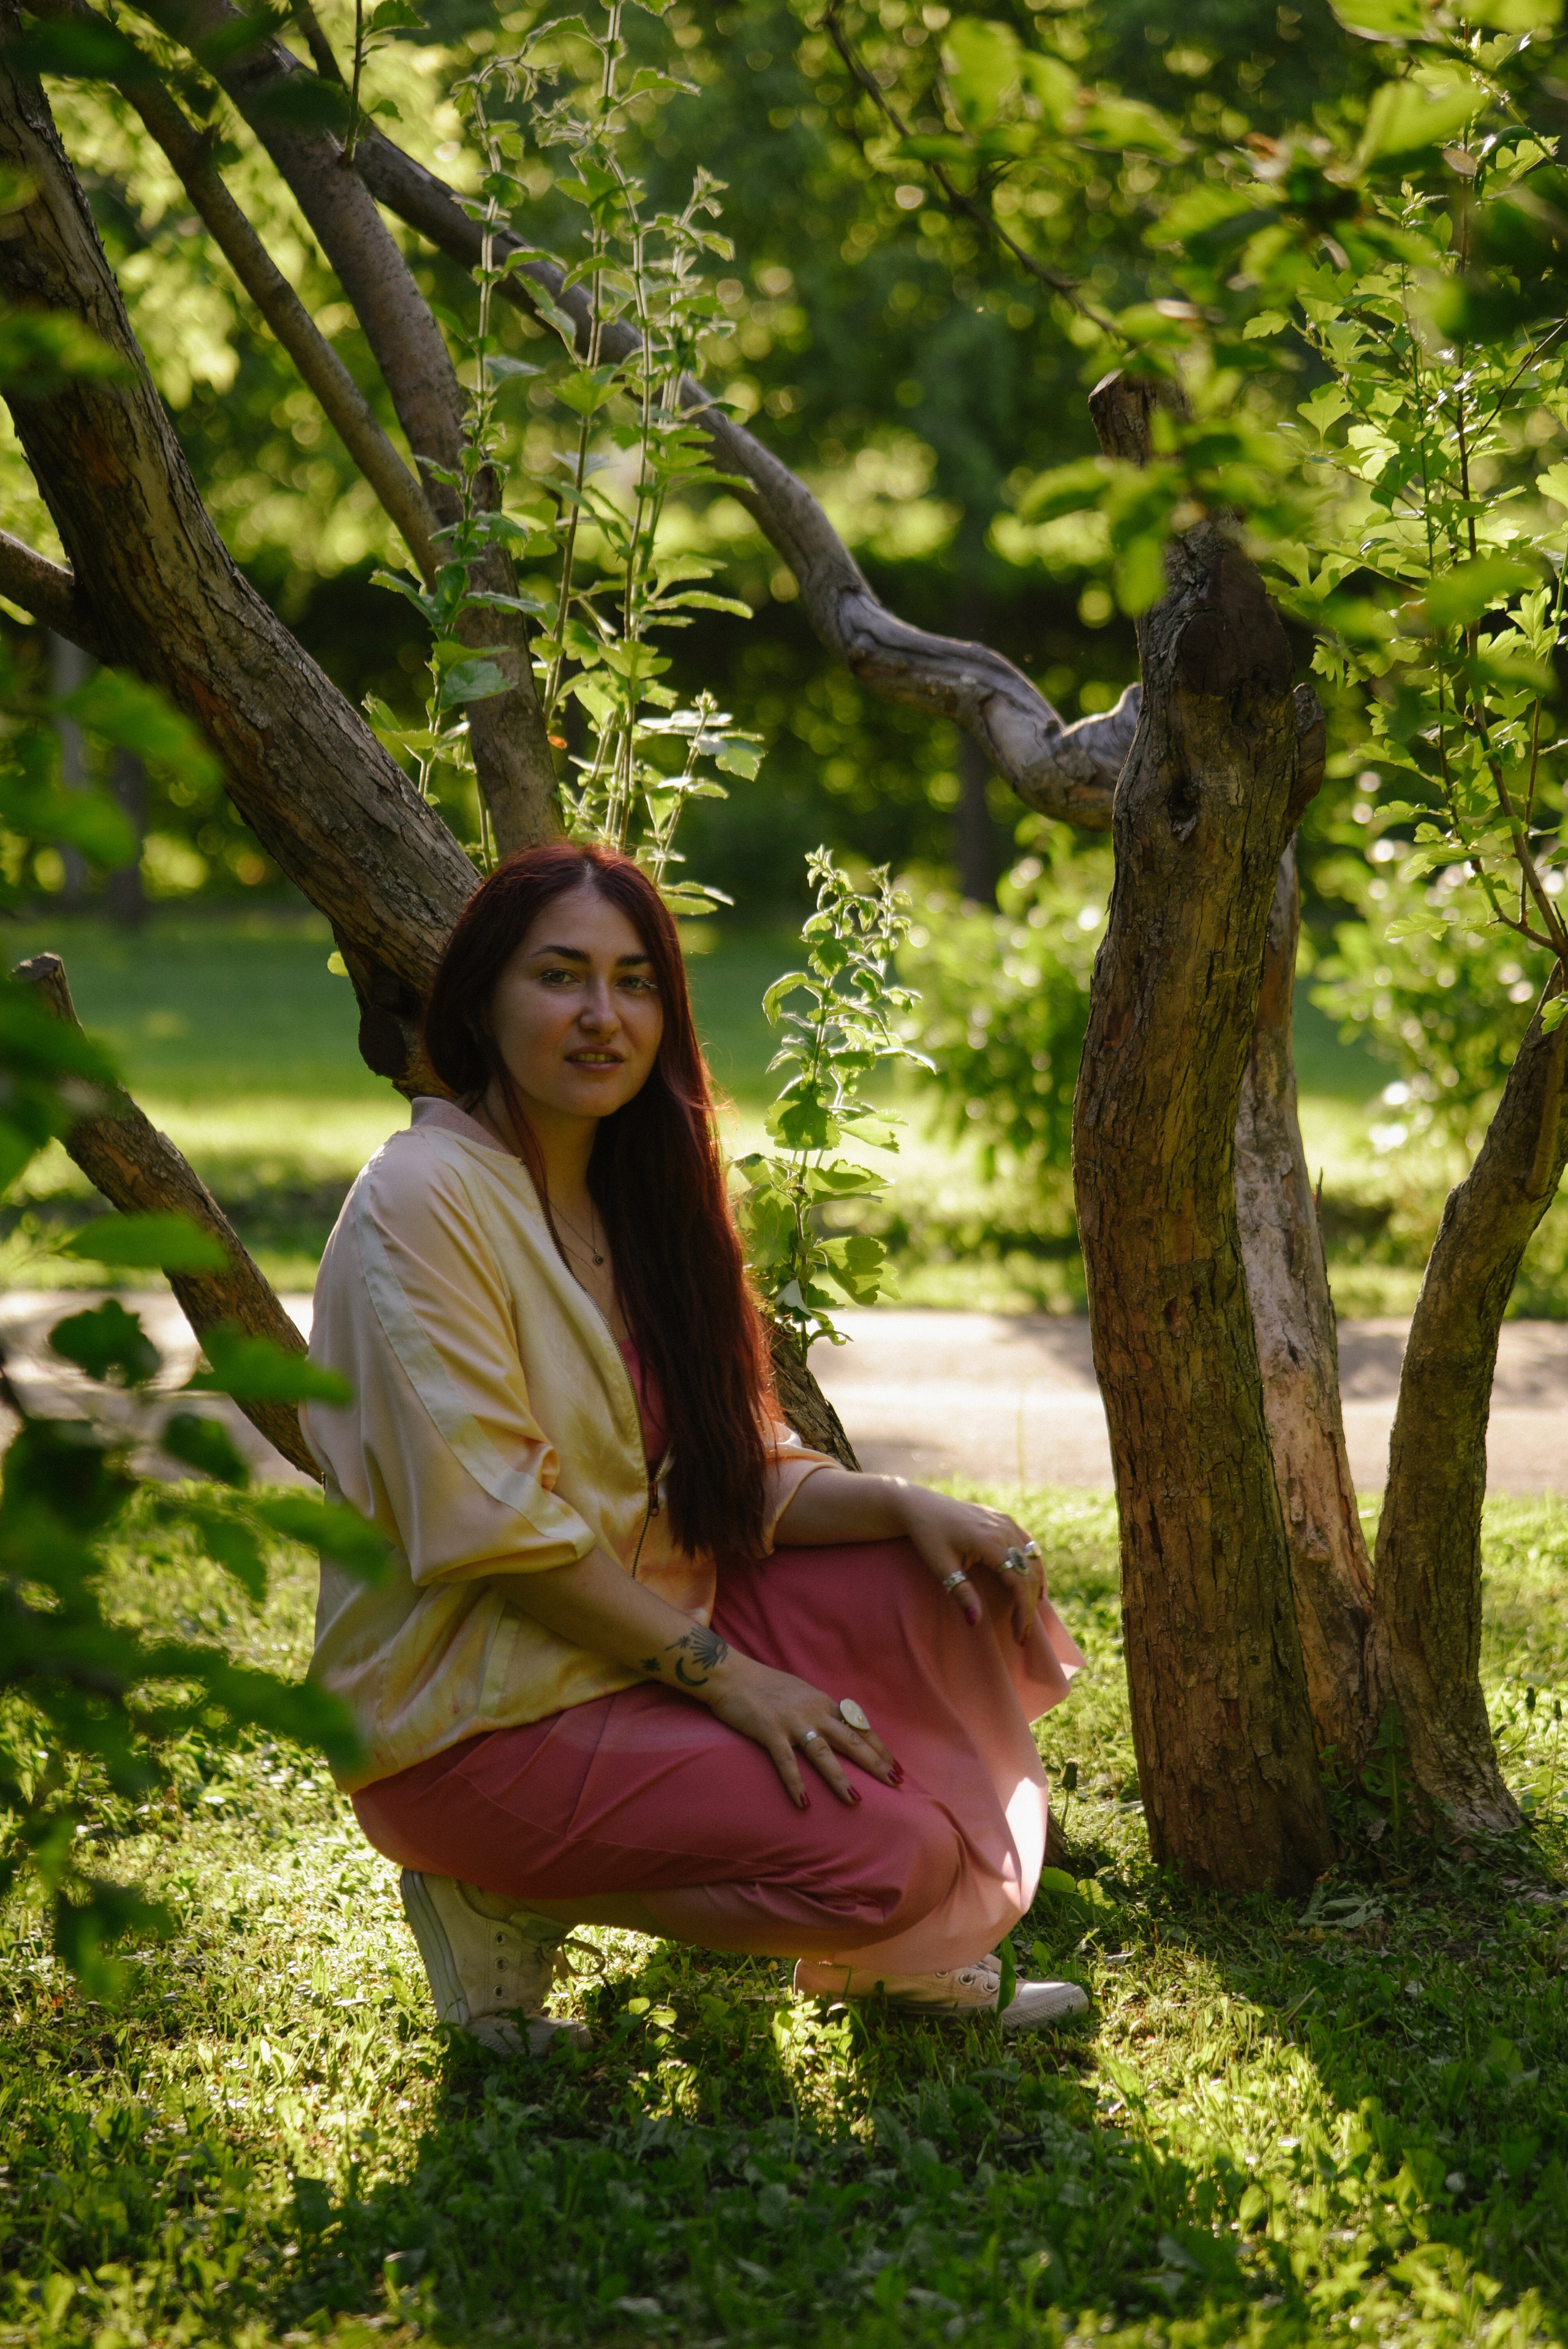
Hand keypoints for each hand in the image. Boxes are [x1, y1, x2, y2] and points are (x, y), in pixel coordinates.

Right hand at [702, 1653, 901, 1810]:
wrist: (731, 1675)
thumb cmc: (764, 1685)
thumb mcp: (801, 1693)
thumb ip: (819, 1709)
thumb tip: (837, 1724)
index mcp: (823, 1702)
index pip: (858, 1726)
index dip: (878, 1747)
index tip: (896, 1765)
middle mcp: (814, 1712)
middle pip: (851, 1740)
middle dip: (875, 1762)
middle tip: (895, 1782)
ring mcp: (793, 1722)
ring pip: (823, 1754)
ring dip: (840, 1779)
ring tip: (855, 1800)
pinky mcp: (770, 1731)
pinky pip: (786, 1762)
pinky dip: (795, 1783)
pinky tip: (804, 1802)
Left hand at [895, 1487, 1046, 1643]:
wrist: (921, 1506)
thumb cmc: (928, 1535)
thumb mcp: (940, 1566)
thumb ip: (961, 1593)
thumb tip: (975, 1622)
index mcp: (989, 1541)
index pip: (1019, 1581)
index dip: (1022, 1610)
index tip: (1018, 1634)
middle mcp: (1003, 1529)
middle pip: (1029, 1573)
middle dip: (1029, 1605)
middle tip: (1022, 1633)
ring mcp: (1006, 1522)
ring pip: (1032, 1560)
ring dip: (1035, 1588)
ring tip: (1028, 1614)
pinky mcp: (1004, 1520)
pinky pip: (1028, 1545)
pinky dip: (1034, 1567)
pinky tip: (1035, 1584)